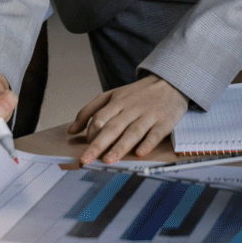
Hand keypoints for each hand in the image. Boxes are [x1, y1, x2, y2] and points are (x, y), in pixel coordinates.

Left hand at [69, 75, 188, 163]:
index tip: (84, 149)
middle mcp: (131, 109)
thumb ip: (90, 111)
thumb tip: (72, 130)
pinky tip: (140, 153)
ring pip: (132, 132)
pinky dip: (147, 143)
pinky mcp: (164, 122)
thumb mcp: (112, 95)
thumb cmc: (138, 94)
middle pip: (112, 127)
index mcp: (117, 101)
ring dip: (120, 147)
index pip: (99, 118)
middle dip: (98, 144)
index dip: (90, 134)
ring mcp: (148, 115)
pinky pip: (155, 134)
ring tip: (108, 160)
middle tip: (86, 159)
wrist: (170, 82)